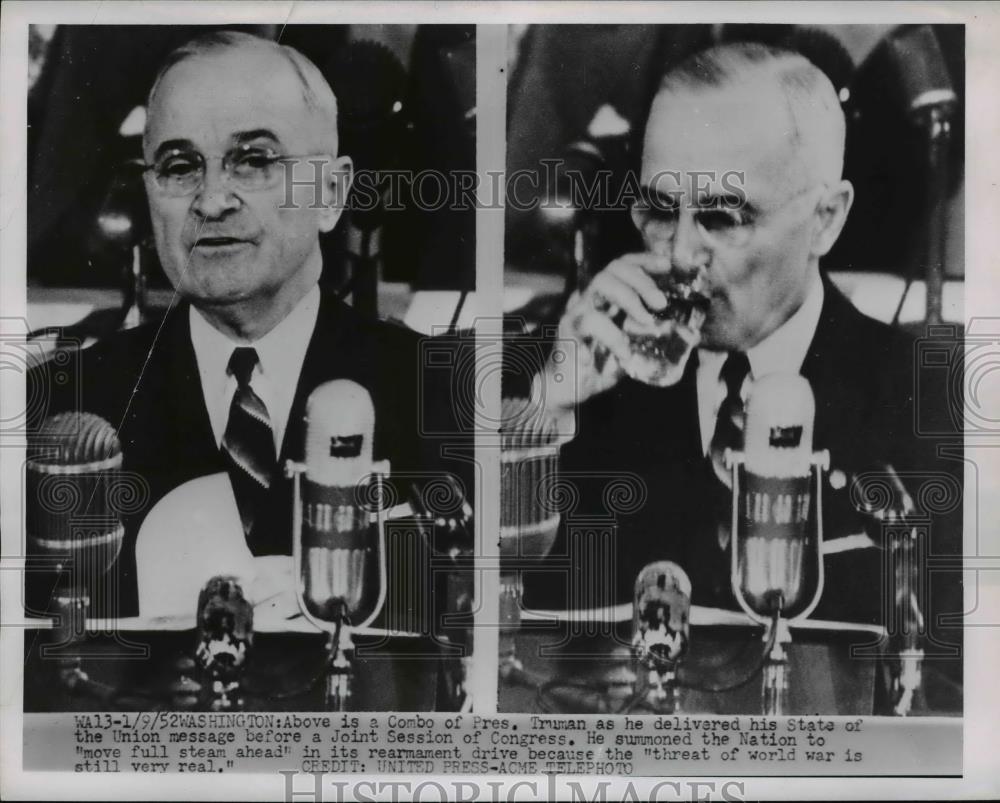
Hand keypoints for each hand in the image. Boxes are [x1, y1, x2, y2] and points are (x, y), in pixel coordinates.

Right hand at [535, 253, 672, 411]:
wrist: (568, 390)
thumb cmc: (600, 366)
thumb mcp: (632, 348)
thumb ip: (653, 337)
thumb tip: (692, 336)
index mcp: (605, 300)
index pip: (620, 266)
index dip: (643, 260)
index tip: (667, 264)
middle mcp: (590, 301)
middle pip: (611, 271)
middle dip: (641, 281)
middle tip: (661, 303)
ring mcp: (577, 314)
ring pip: (599, 287)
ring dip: (629, 300)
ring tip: (646, 322)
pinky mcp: (568, 333)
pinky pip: (590, 323)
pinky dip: (612, 337)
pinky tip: (623, 354)